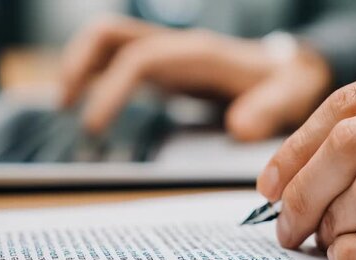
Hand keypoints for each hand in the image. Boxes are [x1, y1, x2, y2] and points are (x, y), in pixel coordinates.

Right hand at [59, 15, 330, 139]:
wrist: (291, 69)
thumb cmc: (287, 84)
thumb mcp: (289, 96)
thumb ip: (268, 110)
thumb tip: (238, 128)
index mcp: (198, 54)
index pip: (140, 60)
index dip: (111, 90)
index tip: (93, 126)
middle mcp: (175, 48)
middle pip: (111, 34)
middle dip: (79, 63)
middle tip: (64, 105)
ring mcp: (166, 55)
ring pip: (108, 42)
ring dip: (80, 65)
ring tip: (64, 104)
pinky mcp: (162, 69)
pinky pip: (117, 60)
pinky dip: (95, 76)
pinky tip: (89, 104)